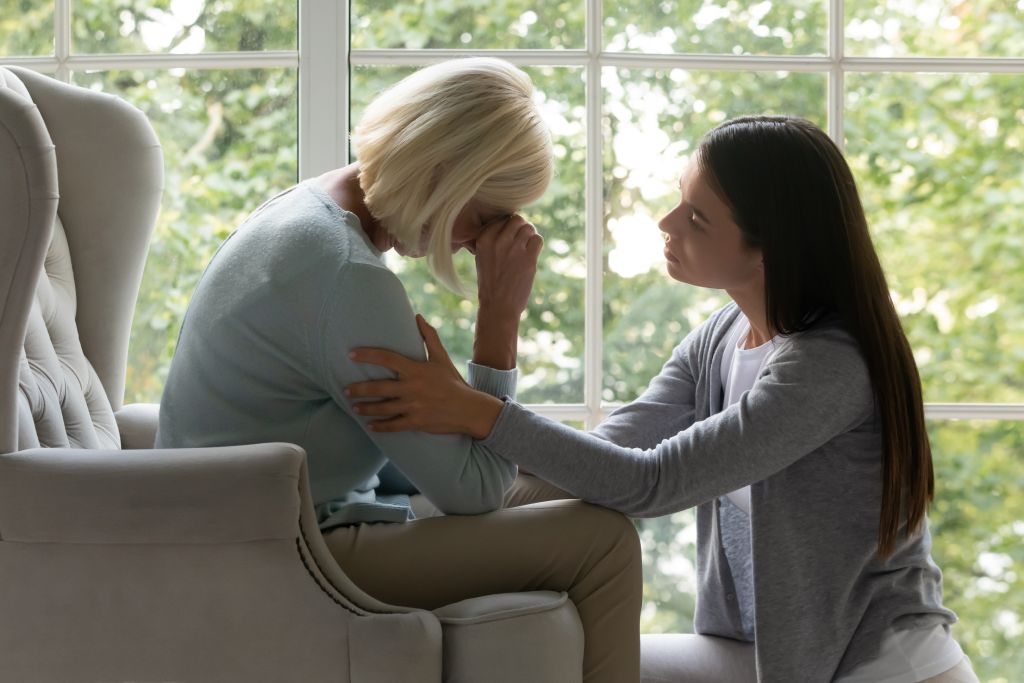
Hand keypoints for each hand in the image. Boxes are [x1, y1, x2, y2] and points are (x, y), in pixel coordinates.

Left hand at [347, 315, 504, 438]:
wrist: (469, 409)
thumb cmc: (453, 382)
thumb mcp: (441, 358)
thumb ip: (429, 337)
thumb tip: (418, 317)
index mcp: (416, 370)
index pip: (387, 358)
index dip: (367, 355)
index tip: (351, 354)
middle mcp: (412, 388)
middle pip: (379, 387)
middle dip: (359, 389)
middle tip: (345, 389)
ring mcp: (413, 406)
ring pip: (383, 408)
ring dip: (366, 408)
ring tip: (354, 407)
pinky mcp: (416, 422)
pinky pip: (393, 425)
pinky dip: (380, 427)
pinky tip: (370, 426)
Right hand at [474, 214, 542, 319]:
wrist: (498, 306)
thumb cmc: (490, 284)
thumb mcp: (482, 258)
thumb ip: (492, 240)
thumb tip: (509, 224)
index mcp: (484, 239)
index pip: (502, 219)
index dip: (509, 226)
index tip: (510, 237)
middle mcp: (498, 241)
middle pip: (517, 220)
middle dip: (521, 228)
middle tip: (521, 240)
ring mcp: (514, 249)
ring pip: (529, 228)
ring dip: (530, 235)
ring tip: (526, 248)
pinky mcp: (528, 258)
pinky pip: (538, 239)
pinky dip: (537, 244)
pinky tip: (531, 254)